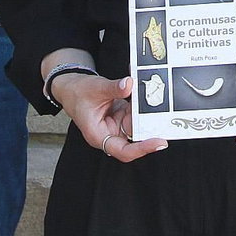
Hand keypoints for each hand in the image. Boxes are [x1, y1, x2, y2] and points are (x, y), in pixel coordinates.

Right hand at [51, 72, 166, 163]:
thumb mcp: (96, 88)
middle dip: (149, 126)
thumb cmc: (78, 94)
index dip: (142, 149)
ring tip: (151, 96)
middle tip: (163, 113)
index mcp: (99, 135)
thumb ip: (114, 88)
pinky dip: (141, 104)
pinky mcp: (122, 116)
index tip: (159, 142)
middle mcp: (110, 134)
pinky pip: (136, 113)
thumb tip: (130, 84)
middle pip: (135, 138)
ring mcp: (117, 125)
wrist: (72, 88)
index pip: (124, 151)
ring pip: (138, 124)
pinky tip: (144, 92)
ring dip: (145, 112)